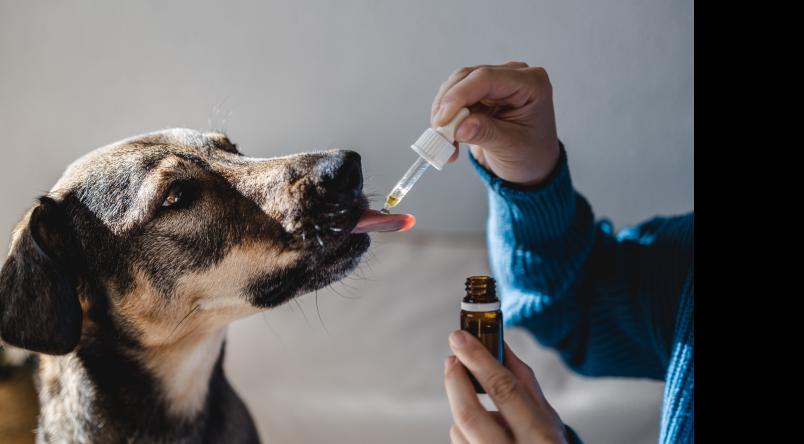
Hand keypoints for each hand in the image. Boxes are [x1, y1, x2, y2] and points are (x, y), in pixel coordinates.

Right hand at [431, 62, 559, 186]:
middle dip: (448, 105)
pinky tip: (449, 139)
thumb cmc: (531, 155)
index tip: (443, 120)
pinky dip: (446, 119)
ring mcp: (496, 83)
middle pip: (468, 78)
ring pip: (456, 86)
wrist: (531, 166)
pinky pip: (454, 98)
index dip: (460, 96)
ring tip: (445, 142)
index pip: (487, 78)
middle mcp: (513, 76)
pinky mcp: (480, 93)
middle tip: (439, 134)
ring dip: (444, 113)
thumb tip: (458, 128)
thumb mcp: (511, 147)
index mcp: (531, 83)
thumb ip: (485, 133)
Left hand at [445, 330, 567, 443]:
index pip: (504, 390)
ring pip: (459, 429)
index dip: (478, 359)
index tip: (459, 338)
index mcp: (540, 436)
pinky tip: (483, 430)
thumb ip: (522, 379)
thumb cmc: (547, 443)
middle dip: (455, 381)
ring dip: (462, 408)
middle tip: (451, 358)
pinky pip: (459, 442)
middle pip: (469, 414)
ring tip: (481, 406)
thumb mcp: (546, 414)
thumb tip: (498, 342)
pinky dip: (464, 428)